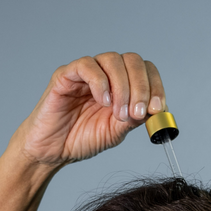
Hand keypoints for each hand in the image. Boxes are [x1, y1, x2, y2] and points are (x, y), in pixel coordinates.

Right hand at [14, 52, 166, 168]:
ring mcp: (86, 73)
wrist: (53, 151)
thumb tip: (153, 109)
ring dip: (122, 86)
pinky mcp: (66, 75)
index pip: (145, 71)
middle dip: (141, 86)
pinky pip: (87, 66)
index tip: (157, 108)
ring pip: (112, 59)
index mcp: (121, 86)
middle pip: (132, 60)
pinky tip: (103, 102)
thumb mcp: (116, 132)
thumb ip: (134, 119)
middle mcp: (106, 74)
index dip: (155, 86)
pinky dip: (100, 83)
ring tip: (118, 112)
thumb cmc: (81, 139)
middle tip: (138, 112)